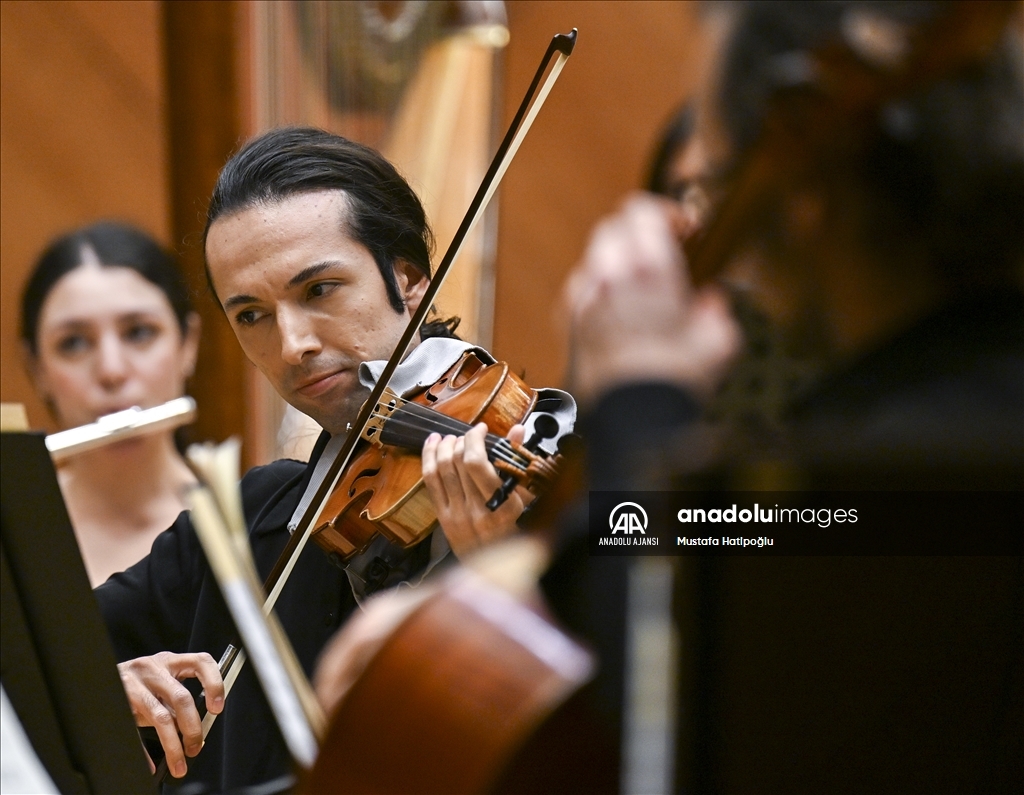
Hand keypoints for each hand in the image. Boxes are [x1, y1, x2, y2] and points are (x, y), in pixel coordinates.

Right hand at [117, 651, 223, 778]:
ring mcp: (133, 685)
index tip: (217, 708)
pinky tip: (151, 764)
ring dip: (173, 745)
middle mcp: (152, 669)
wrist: (99, 679)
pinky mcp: (119, 703)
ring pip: (161, 717)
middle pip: (182, 697)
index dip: (214, 684)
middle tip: (195, 746)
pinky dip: (144, 753)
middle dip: (192, 728)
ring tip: (179, 762)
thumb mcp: (160, 682)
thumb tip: (194, 731)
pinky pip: (134, 732)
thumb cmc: (136, 682)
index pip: (200, 662)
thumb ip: (177, 702)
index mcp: (169, 661)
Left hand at [421, 423, 528, 556]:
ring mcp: (457, 516)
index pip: (475, 462)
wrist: (497, 571)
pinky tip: (432, 444)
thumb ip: (519, 461)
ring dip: (443, 446)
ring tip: (450, 437)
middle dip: (461, 440)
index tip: (482, 429)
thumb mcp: (527, 499)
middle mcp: (476, 510)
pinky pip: (430, 482)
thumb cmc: (518, 532)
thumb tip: (517, 430)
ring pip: (441, 468)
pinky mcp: (443, 519)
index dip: (474, 439)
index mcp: (501, 505)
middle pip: (457, 461)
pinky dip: (428, 458)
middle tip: (468, 435)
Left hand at [563, 193, 741, 405]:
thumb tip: (711, 305)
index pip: (642, 209)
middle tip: (660, 250)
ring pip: (593, 256)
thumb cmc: (674, 382)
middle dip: (637, 232)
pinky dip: (597, 290)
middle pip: (613, 227)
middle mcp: (609, 275)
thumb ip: (716, 313)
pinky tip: (616, 311)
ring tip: (638, 285)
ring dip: (615, 260)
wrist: (634, 420)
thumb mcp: (718, 343)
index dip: (664, 212)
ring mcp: (583, 297)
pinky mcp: (568, 321)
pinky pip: (580, 289)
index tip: (681, 227)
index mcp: (648, 268)